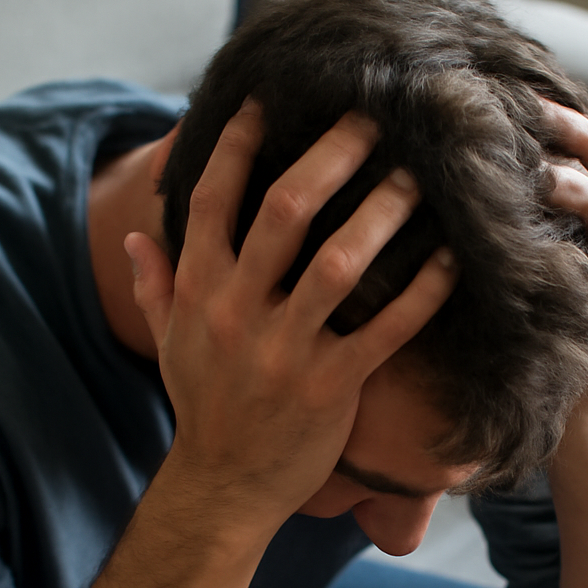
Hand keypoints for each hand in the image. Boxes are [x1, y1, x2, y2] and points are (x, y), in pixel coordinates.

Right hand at [126, 100, 456, 530]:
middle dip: (331, 156)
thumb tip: (136, 235)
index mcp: (199, 290)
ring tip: (418, 177)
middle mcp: (239, 311)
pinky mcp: (331, 386)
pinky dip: (422, 292)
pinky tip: (451, 260)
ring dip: (383, 213)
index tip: (268, 100)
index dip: (238, 143)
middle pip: (285, 210)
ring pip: (340, 262)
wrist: (224, 488)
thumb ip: (156, 285)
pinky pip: (385, 329)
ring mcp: (286, 349)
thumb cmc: (204, 407)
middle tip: (372, 119)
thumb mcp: (169, 344)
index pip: (211, 198)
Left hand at [544, 101, 587, 414]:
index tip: (521, 88)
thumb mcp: (534, 271)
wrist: (568, 414)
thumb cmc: (537, 337)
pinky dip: (570, 228)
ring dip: (570, 173)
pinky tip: (527, 219)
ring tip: (525, 159)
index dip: (569, 116)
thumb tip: (461, 173)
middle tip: (524, 104)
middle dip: (575, 128)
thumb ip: (521, 227)